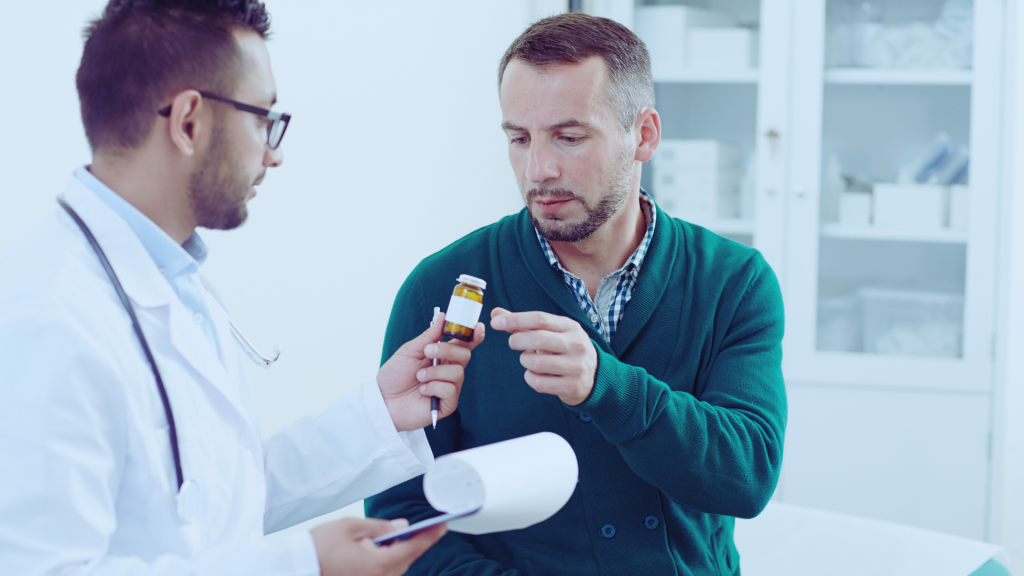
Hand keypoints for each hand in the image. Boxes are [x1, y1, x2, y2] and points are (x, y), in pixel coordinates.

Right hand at [310, 516, 445, 575]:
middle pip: (407, 560)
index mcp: (378, 564)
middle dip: (416, 542)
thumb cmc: (319, 548)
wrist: (298, 567)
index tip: (443, 525)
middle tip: (428, 526)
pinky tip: (384, 549)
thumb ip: (380, 527)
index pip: (413, 547)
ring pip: (397, 568)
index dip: (430, 535)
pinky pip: (386, 573)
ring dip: (401, 552)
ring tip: (401, 535)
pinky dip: (389, 561)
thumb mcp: (351, 527)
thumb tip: (402, 527)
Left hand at [377, 312, 485, 430]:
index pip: (464, 344)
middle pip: (465, 355)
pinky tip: (422, 391)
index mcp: (443, 355)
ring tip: (419, 377)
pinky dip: (433, 387)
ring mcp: (450, 387)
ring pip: (458, 373)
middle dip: (447, 350)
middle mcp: (449, 370)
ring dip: (434, 372)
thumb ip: (429, 336)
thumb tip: (444, 316)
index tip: (477, 327)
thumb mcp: (410, 351)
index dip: (474, 335)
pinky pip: (450, 390)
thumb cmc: (395, 375)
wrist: (384, 401)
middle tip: (427, 352)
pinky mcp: (448, 404)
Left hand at [490, 307, 596, 405]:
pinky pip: (538, 382)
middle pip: (538, 339)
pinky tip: (535, 374)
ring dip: (525, 361)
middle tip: (513, 343)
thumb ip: (524, 323)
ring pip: (536, 362)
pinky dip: (529, 377)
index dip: (515, 319)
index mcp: (571, 327)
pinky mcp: (571, 386)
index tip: (495, 322)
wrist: (594, 376)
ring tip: (529, 359)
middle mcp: (576, 345)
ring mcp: (576, 366)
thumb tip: (496, 313)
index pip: (540, 319)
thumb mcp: (551, 332)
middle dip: (517, 340)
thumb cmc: (565, 350)